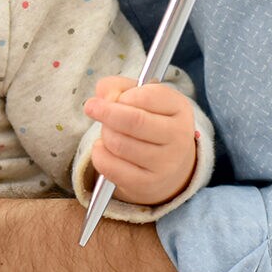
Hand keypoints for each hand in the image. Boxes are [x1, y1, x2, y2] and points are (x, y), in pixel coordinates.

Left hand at [81, 76, 197, 204]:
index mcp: (180, 108)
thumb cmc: (148, 122)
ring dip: (104, 134)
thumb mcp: (139, 97)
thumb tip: (102, 95)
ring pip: (118, 143)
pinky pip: (109, 166)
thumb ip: (117, 87)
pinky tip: (105, 149)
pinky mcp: (147, 184)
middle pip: (133, 121)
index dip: (122, 95)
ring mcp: (166, 164)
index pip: (148, 96)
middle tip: (92, 107)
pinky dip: (99, 154)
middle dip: (105, 112)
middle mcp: (179, 137)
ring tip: (108, 132)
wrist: (167, 166)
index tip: (112, 97)